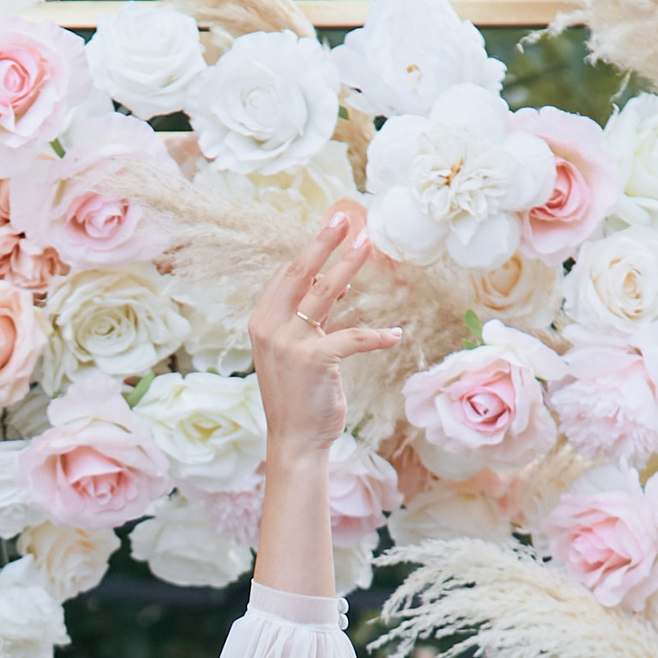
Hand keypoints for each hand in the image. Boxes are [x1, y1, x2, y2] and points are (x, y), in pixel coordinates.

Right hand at [246, 209, 401, 471]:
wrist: (294, 440)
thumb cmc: (297, 396)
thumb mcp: (294, 351)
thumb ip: (307, 319)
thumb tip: (332, 284)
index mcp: (262, 322)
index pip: (285, 276)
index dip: (311, 256)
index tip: (334, 234)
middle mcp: (270, 327)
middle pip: (299, 272)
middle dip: (322, 241)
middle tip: (344, 216)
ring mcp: (290, 343)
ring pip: (323, 292)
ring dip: (348, 265)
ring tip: (367, 243)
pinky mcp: (315, 360)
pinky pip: (352, 336)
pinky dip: (377, 336)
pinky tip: (395, 335)